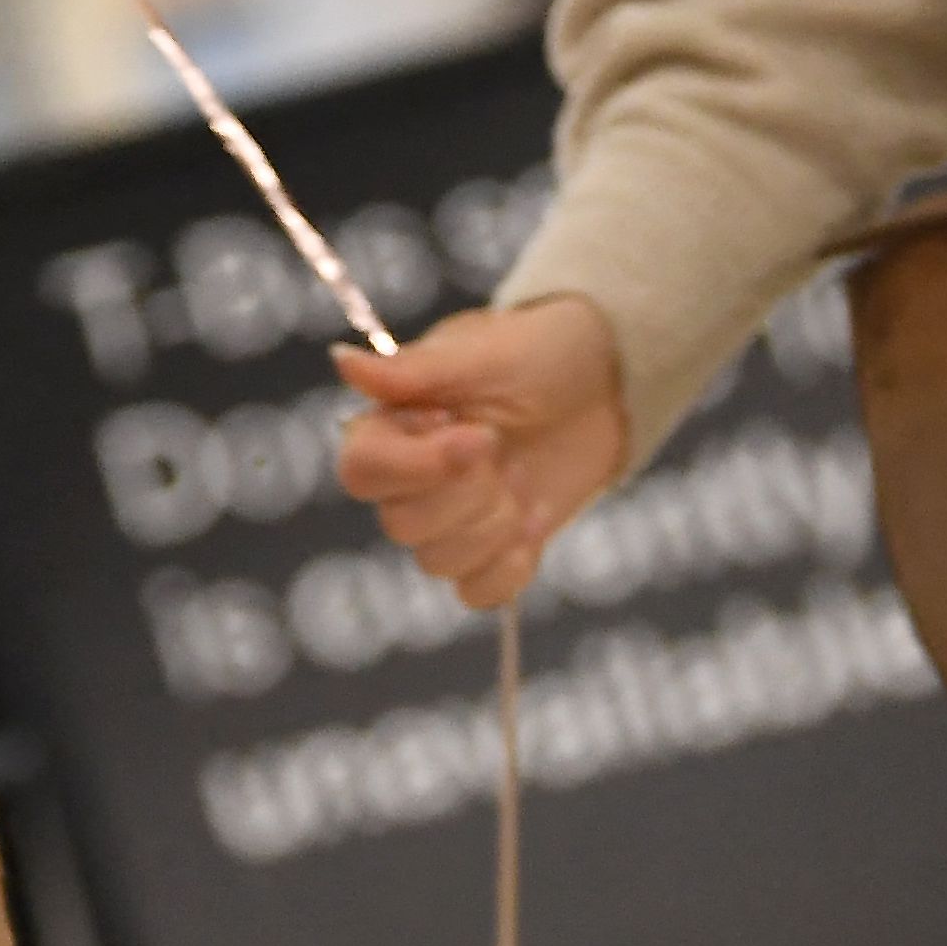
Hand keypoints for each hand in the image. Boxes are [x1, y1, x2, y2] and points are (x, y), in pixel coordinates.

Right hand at [331, 296, 629, 610]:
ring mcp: (448, 520)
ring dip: (495, 525)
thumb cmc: (539, 353)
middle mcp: (410, 477)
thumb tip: (341, 360)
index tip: (480, 435)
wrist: (605, 384)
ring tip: (523, 477)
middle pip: (402, 525)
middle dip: (471, 494)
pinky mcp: (487, 551)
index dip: (420, 466)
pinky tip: (534, 522)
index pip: (361, 471)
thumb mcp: (484, 352)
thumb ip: (413, 369)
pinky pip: (475, 593)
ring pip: (438, 562)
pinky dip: (510, 566)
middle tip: (505, 446)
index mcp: (393, 423)